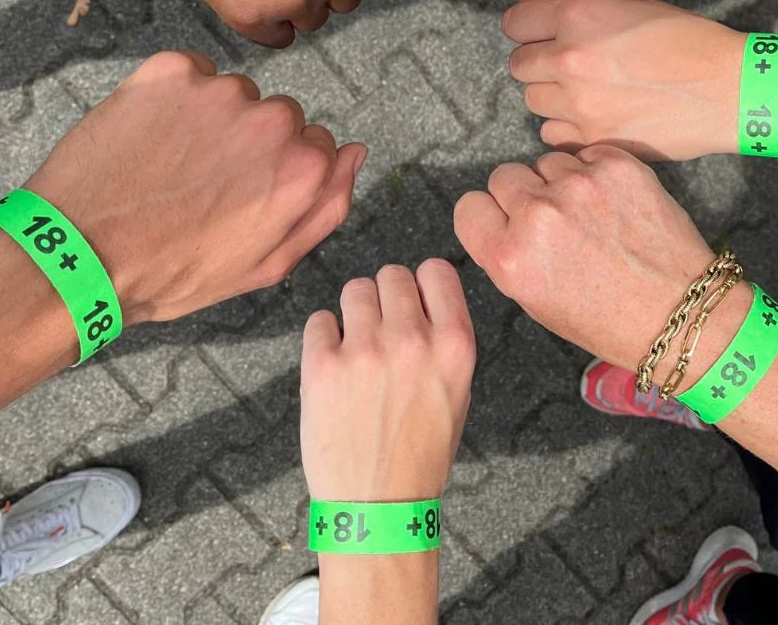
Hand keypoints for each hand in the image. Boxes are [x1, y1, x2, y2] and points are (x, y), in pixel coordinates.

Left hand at [26, 51, 364, 323]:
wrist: (78, 255)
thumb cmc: (173, 271)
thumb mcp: (266, 264)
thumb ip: (326, 206)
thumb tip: (356, 152)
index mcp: (303, 168)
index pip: (316, 145)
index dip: (279, 174)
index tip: (244, 196)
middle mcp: (271, 120)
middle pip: (279, 116)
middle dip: (251, 143)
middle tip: (203, 185)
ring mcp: (219, 91)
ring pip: (235, 95)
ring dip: (212, 120)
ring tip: (170, 166)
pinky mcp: (171, 71)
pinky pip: (190, 73)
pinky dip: (174, 98)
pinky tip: (150, 139)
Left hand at [301, 260, 474, 500]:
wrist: (378, 507)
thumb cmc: (420, 453)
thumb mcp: (457, 392)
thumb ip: (444, 339)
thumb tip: (422, 297)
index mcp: (455, 345)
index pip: (437, 270)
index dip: (423, 283)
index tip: (415, 300)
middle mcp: (412, 340)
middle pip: (392, 274)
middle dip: (386, 298)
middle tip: (381, 331)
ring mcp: (365, 351)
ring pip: (355, 289)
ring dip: (354, 313)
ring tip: (357, 349)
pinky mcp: (323, 366)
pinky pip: (319, 320)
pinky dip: (324, 338)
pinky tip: (335, 368)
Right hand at [454, 147, 717, 371]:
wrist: (679, 313)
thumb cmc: (607, 319)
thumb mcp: (534, 300)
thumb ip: (507, 252)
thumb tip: (500, 215)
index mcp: (510, 257)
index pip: (470, 207)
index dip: (489, 216)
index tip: (506, 224)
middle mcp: (539, 216)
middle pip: (504, 176)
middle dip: (522, 195)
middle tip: (552, 221)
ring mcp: (579, 186)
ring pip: (546, 161)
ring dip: (560, 181)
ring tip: (590, 215)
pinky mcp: (616, 166)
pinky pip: (586, 154)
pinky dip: (595, 172)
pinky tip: (613, 203)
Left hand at [504, 0, 742, 158]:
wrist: (729, 89)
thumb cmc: (686, 41)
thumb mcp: (628, 5)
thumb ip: (568, 4)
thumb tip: (524, 1)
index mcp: (577, 15)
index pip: (514, 23)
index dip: (529, 29)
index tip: (543, 35)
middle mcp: (568, 57)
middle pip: (518, 65)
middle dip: (540, 64)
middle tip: (574, 65)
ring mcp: (578, 102)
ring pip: (533, 101)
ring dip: (553, 96)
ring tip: (591, 92)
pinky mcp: (591, 138)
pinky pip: (552, 133)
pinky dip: (567, 128)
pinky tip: (596, 117)